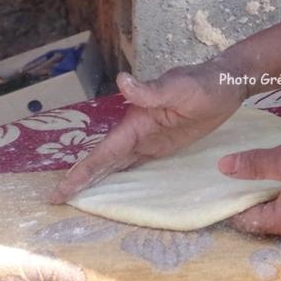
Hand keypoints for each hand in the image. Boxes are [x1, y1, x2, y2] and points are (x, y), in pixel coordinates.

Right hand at [49, 64, 245, 202]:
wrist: (226, 85)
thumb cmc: (203, 84)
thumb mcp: (179, 87)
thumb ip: (151, 90)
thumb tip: (122, 81)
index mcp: (135, 120)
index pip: (104, 150)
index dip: (82, 170)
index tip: (60, 189)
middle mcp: (136, 131)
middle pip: (104, 160)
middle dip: (81, 178)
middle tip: (54, 199)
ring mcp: (148, 139)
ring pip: (116, 163)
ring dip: (97, 179)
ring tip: (73, 199)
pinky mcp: (161, 145)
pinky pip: (136, 163)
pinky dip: (120, 176)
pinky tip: (109, 188)